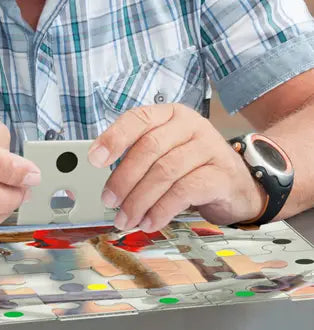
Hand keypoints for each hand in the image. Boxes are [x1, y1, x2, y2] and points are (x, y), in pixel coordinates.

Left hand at [88, 103, 265, 231]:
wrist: (240, 184)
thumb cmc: (192, 167)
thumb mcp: (165, 153)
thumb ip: (139, 157)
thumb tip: (104, 178)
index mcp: (170, 114)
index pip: (138, 119)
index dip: (114, 138)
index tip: (94, 159)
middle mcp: (190, 124)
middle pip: (149, 148)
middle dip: (124, 178)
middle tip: (109, 202)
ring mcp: (209, 147)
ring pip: (165, 172)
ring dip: (140, 200)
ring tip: (126, 218)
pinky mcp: (222, 174)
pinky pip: (185, 191)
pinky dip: (162, 209)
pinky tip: (150, 221)